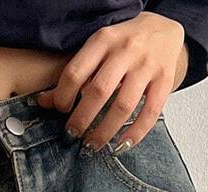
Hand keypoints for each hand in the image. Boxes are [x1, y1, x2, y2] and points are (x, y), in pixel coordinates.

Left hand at [36, 14, 187, 151]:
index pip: (75, 72)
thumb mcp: (97, 50)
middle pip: (98, 92)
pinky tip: (121, 145)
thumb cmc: (123, 44)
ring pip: (123, 106)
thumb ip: (74, 74)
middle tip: (72, 136)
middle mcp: (126, 50)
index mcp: (103, 40)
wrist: (164, 29)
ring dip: (105, 131)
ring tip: (93, 145)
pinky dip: (135, 133)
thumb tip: (43, 101)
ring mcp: (147, 65)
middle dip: (82, 119)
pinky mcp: (165, 79)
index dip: (63, 97)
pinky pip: (150, 112)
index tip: (61, 112)